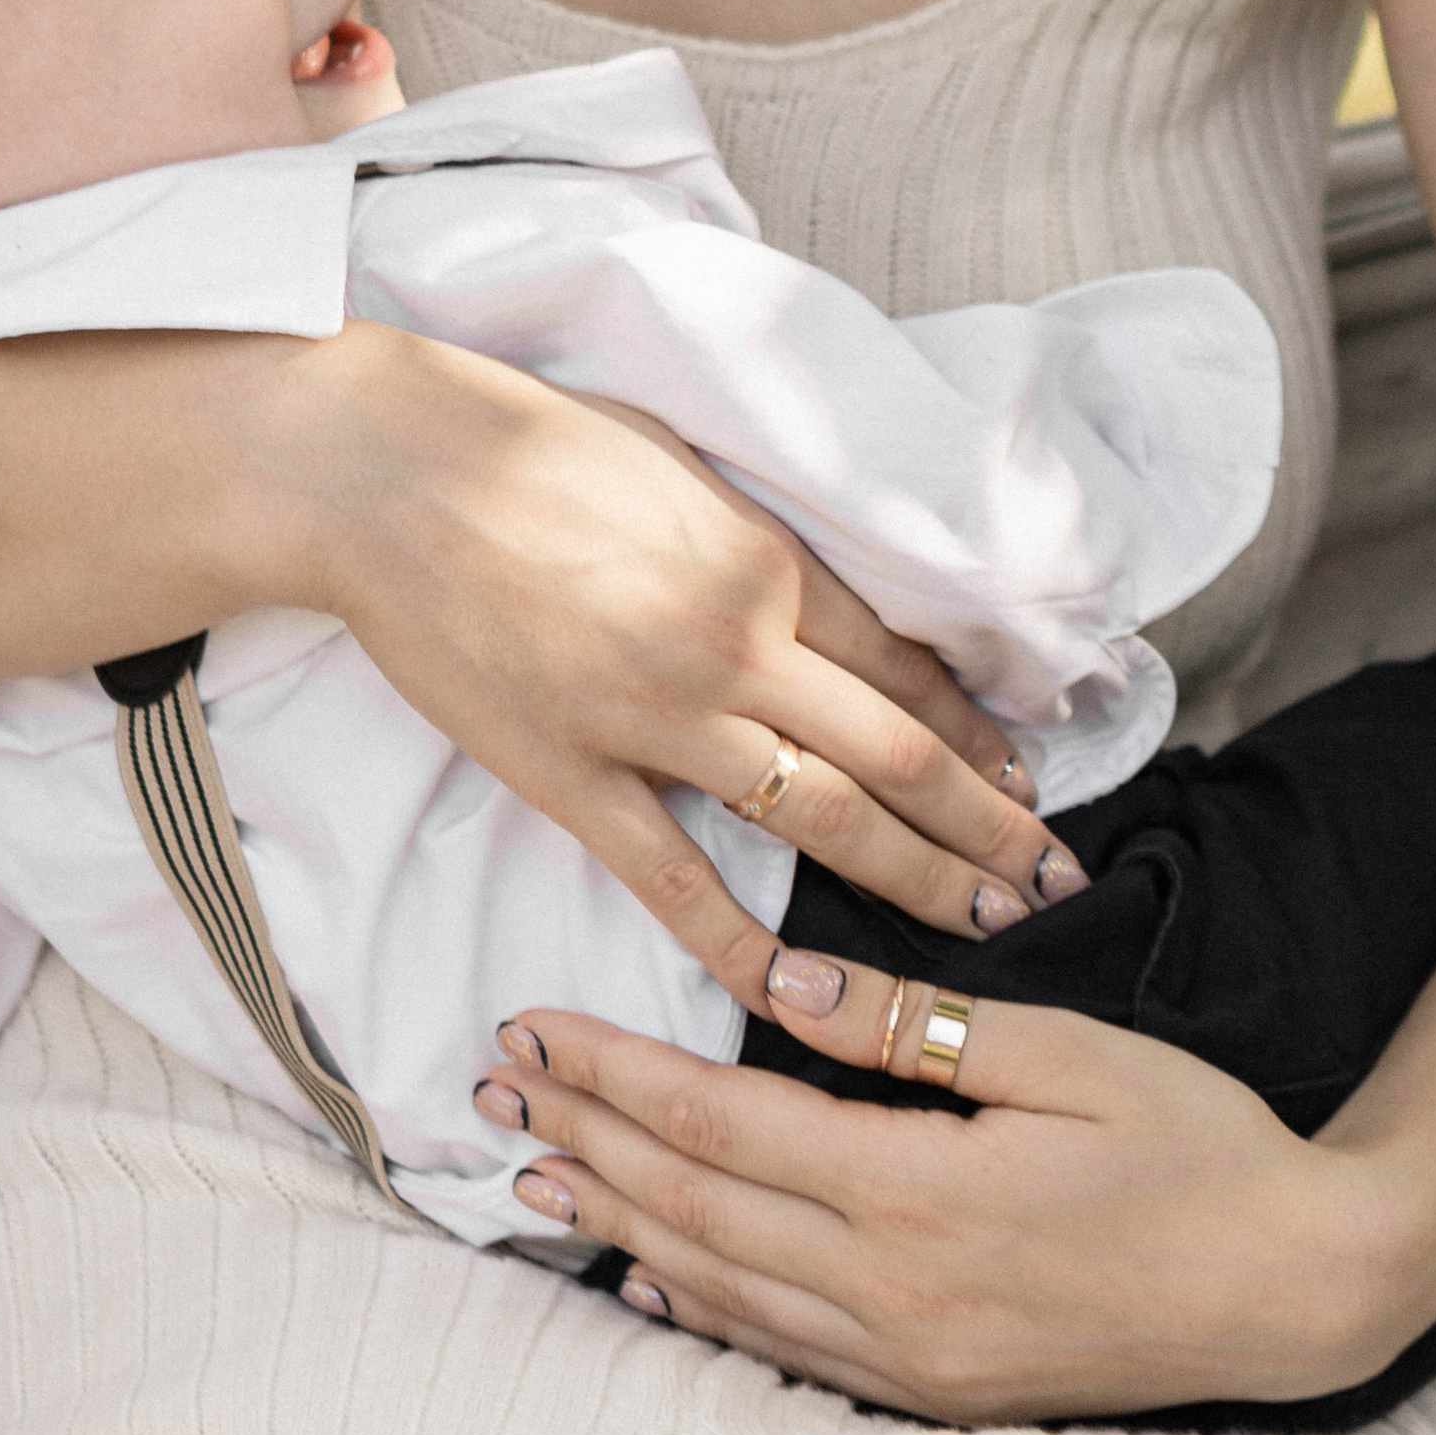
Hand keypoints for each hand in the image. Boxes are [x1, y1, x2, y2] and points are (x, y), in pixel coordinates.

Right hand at [286, 329, 1068, 1012]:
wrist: (385, 472)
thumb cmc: (522, 441)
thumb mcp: (677, 461)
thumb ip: (755, 541)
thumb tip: (820, 596)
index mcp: (764, 561)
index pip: (906, 670)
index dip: (978, 736)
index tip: (1023, 785)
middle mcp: (734, 645)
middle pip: (897, 757)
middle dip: (988, 831)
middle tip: (1050, 887)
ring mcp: (653, 717)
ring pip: (822, 819)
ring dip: (916, 881)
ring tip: (983, 929)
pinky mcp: (572, 774)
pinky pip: (678, 882)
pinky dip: (747, 944)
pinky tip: (802, 993)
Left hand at [480, 985, 1423, 1421]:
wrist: (1299, 1288)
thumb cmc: (1194, 1144)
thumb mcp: (1061, 1054)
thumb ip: (906, 1026)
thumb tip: (772, 980)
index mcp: (916, 1194)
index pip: (719, 1126)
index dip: (613, 1076)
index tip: (532, 1028)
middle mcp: (893, 1293)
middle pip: (696, 1210)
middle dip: (585, 1142)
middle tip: (490, 1094)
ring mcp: (911, 1359)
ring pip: (722, 1287)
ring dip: (618, 1225)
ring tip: (531, 1175)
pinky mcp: (936, 1394)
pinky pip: (784, 1353)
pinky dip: (700, 1308)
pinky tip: (644, 1279)